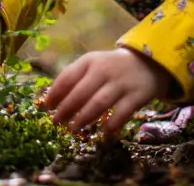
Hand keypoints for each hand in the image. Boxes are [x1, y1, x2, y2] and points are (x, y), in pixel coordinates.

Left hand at [42, 48, 173, 136]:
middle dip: (66, 109)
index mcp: (90, 61)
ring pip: (99, 103)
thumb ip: (74, 78)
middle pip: (81, 92)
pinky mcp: (137, 95)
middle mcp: (104, 70)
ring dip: (84, 118)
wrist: (147, 63)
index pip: (68, 76)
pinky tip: (103, 133)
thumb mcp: (92, 65)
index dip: (55, 93)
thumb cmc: (111, 68)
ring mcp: (122, 83)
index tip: (46, 107)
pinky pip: (122, 112)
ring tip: (73, 129)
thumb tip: (50, 100)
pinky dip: (112, 124)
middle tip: (56, 122)